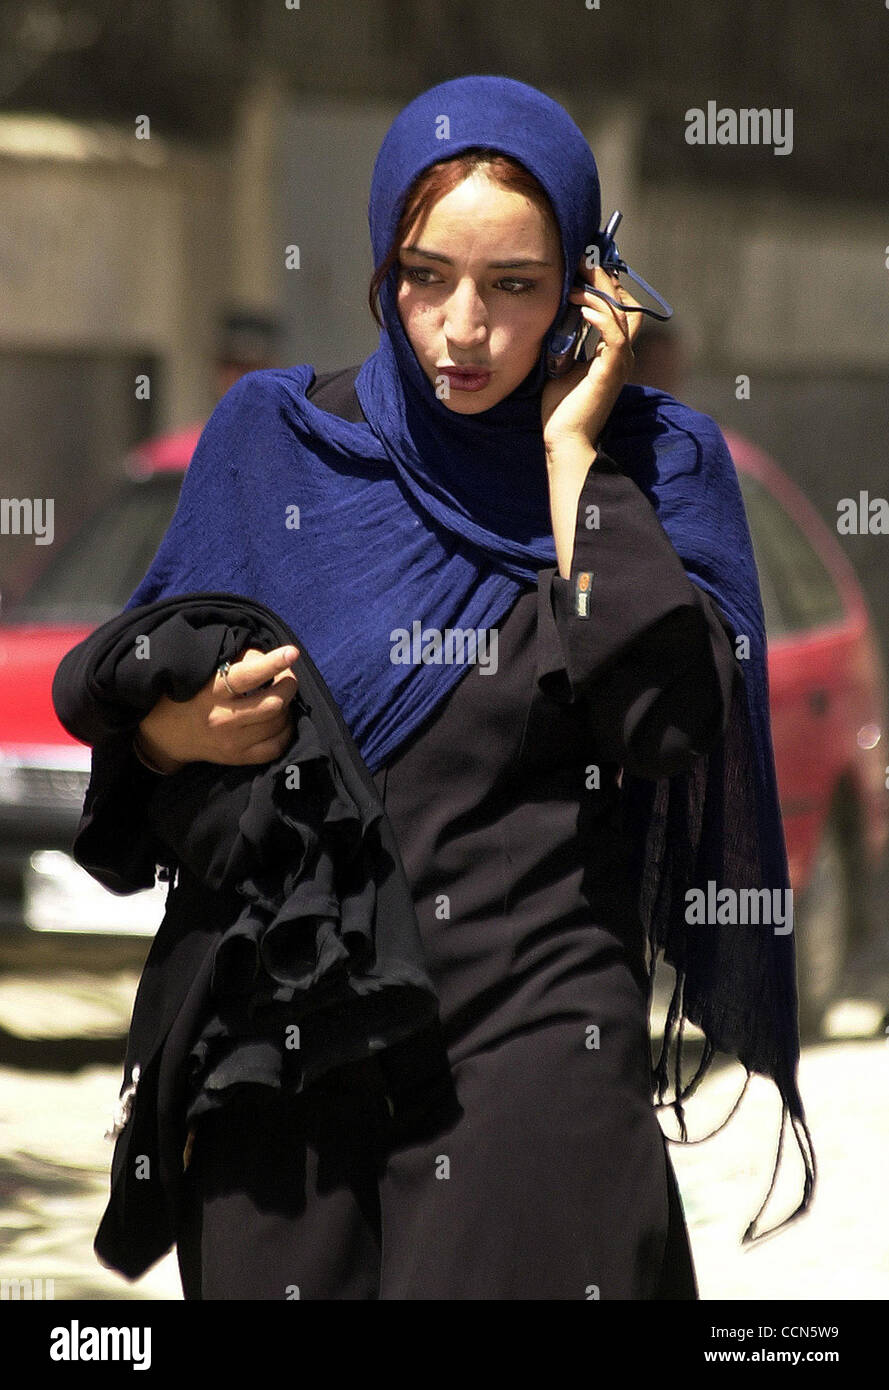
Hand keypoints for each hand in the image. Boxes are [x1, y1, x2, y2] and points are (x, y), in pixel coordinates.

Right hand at [136, 644, 300, 771]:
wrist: (167, 734)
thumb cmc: (191, 693)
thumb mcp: (207, 672)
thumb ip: (240, 661)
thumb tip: (273, 659)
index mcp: (212, 691)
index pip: (247, 676)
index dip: (273, 663)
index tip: (291, 652)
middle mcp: (223, 718)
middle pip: (272, 703)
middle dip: (288, 685)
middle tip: (287, 678)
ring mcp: (232, 742)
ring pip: (278, 723)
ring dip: (288, 707)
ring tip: (281, 698)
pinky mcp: (238, 758)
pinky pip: (275, 747)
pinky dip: (286, 731)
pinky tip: (281, 721)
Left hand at [541, 261, 642, 459]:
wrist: (564, 441)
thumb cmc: (561, 410)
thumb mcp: (561, 366)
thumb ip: (566, 343)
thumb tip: (555, 318)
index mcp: (612, 353)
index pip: (619, 309)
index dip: (605, 286)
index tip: (583, 268)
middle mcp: (621, 355)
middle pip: (626, 304)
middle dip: (606, 280)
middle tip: (583, 261)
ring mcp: (619, 363)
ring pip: (622, 314)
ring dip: (599, 292)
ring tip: (577, 281)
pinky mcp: (610, 371)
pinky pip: (614, 334)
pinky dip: (600, 316)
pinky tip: (581, 306)